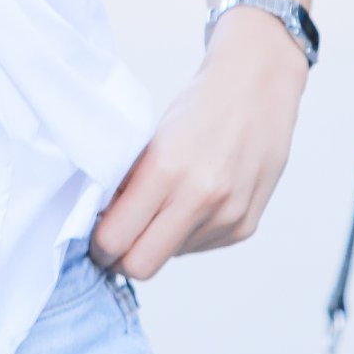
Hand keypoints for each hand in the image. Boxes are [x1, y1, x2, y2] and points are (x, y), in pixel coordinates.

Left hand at [89, 6, 307, 279]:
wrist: (259, 87)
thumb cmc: (199, 107)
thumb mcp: (151, 138)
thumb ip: (129, 183)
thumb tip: (102, 224)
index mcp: (167, 169)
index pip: (116, 239)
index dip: (99, 244)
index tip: (95, 235)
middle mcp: (201, 197)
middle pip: (141, 265)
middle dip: (122, 258)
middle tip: (116, 238)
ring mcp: (227, 216)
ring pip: (171, 257)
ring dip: (159, 240)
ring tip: (164, 202)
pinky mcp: (245, 226)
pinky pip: (199, 247)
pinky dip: (187, 232)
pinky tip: (192, 200)